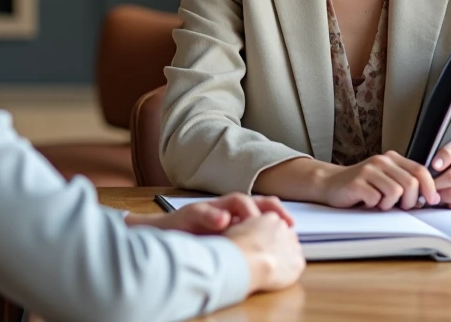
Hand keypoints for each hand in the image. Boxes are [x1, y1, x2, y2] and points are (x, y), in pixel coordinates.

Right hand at [133, 193, 293, 234]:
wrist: (158, 238)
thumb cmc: (191, 240)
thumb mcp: (221, 241)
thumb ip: (240, 240)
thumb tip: (268, 252)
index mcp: (231, 215)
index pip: (258, 207)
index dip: (276, 213)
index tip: (292, 225)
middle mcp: (220, 208)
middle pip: (249, 199)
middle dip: (267, 207)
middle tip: (281, 220)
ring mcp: (204, 210)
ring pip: (228, 202)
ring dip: (243, 209)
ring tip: (253, 219)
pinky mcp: (186, 215)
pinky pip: (200, 213)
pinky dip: (212, 216)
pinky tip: (221, 222)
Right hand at [224, 212, 304, 292]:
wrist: (246, 262)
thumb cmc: (236, 246)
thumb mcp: (236, 228)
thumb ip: (247, 228)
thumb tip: (245, 233)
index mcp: (270, 218)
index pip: (274, 225)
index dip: (267, 236)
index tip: (261, 245)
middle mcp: (285, 228)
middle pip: (285, 236)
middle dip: (278, 245)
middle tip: (265, 257)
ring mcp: (293, 245)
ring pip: (292, 250)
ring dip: (284, 257)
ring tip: (269, 267)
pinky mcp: (298, 262)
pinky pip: (296, 265)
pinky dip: (288, 271)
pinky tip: (275, 276)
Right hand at [319, 152, 439, 210]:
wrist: (331, 184)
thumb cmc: (363, 186)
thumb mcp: (387, 180)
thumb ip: (406, 183)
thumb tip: (431, 198)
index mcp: (392, 159)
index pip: (420, 170)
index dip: (430, 187)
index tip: (431, 201)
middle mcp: (381, 161)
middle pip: (411, 183)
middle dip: (410, 200)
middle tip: (400, 206)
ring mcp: (368, 170)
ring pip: (396, 192)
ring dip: (391, 204)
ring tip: (380, 203)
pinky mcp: (357, 182)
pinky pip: (377, 199)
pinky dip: (375, 205)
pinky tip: (367, 202)